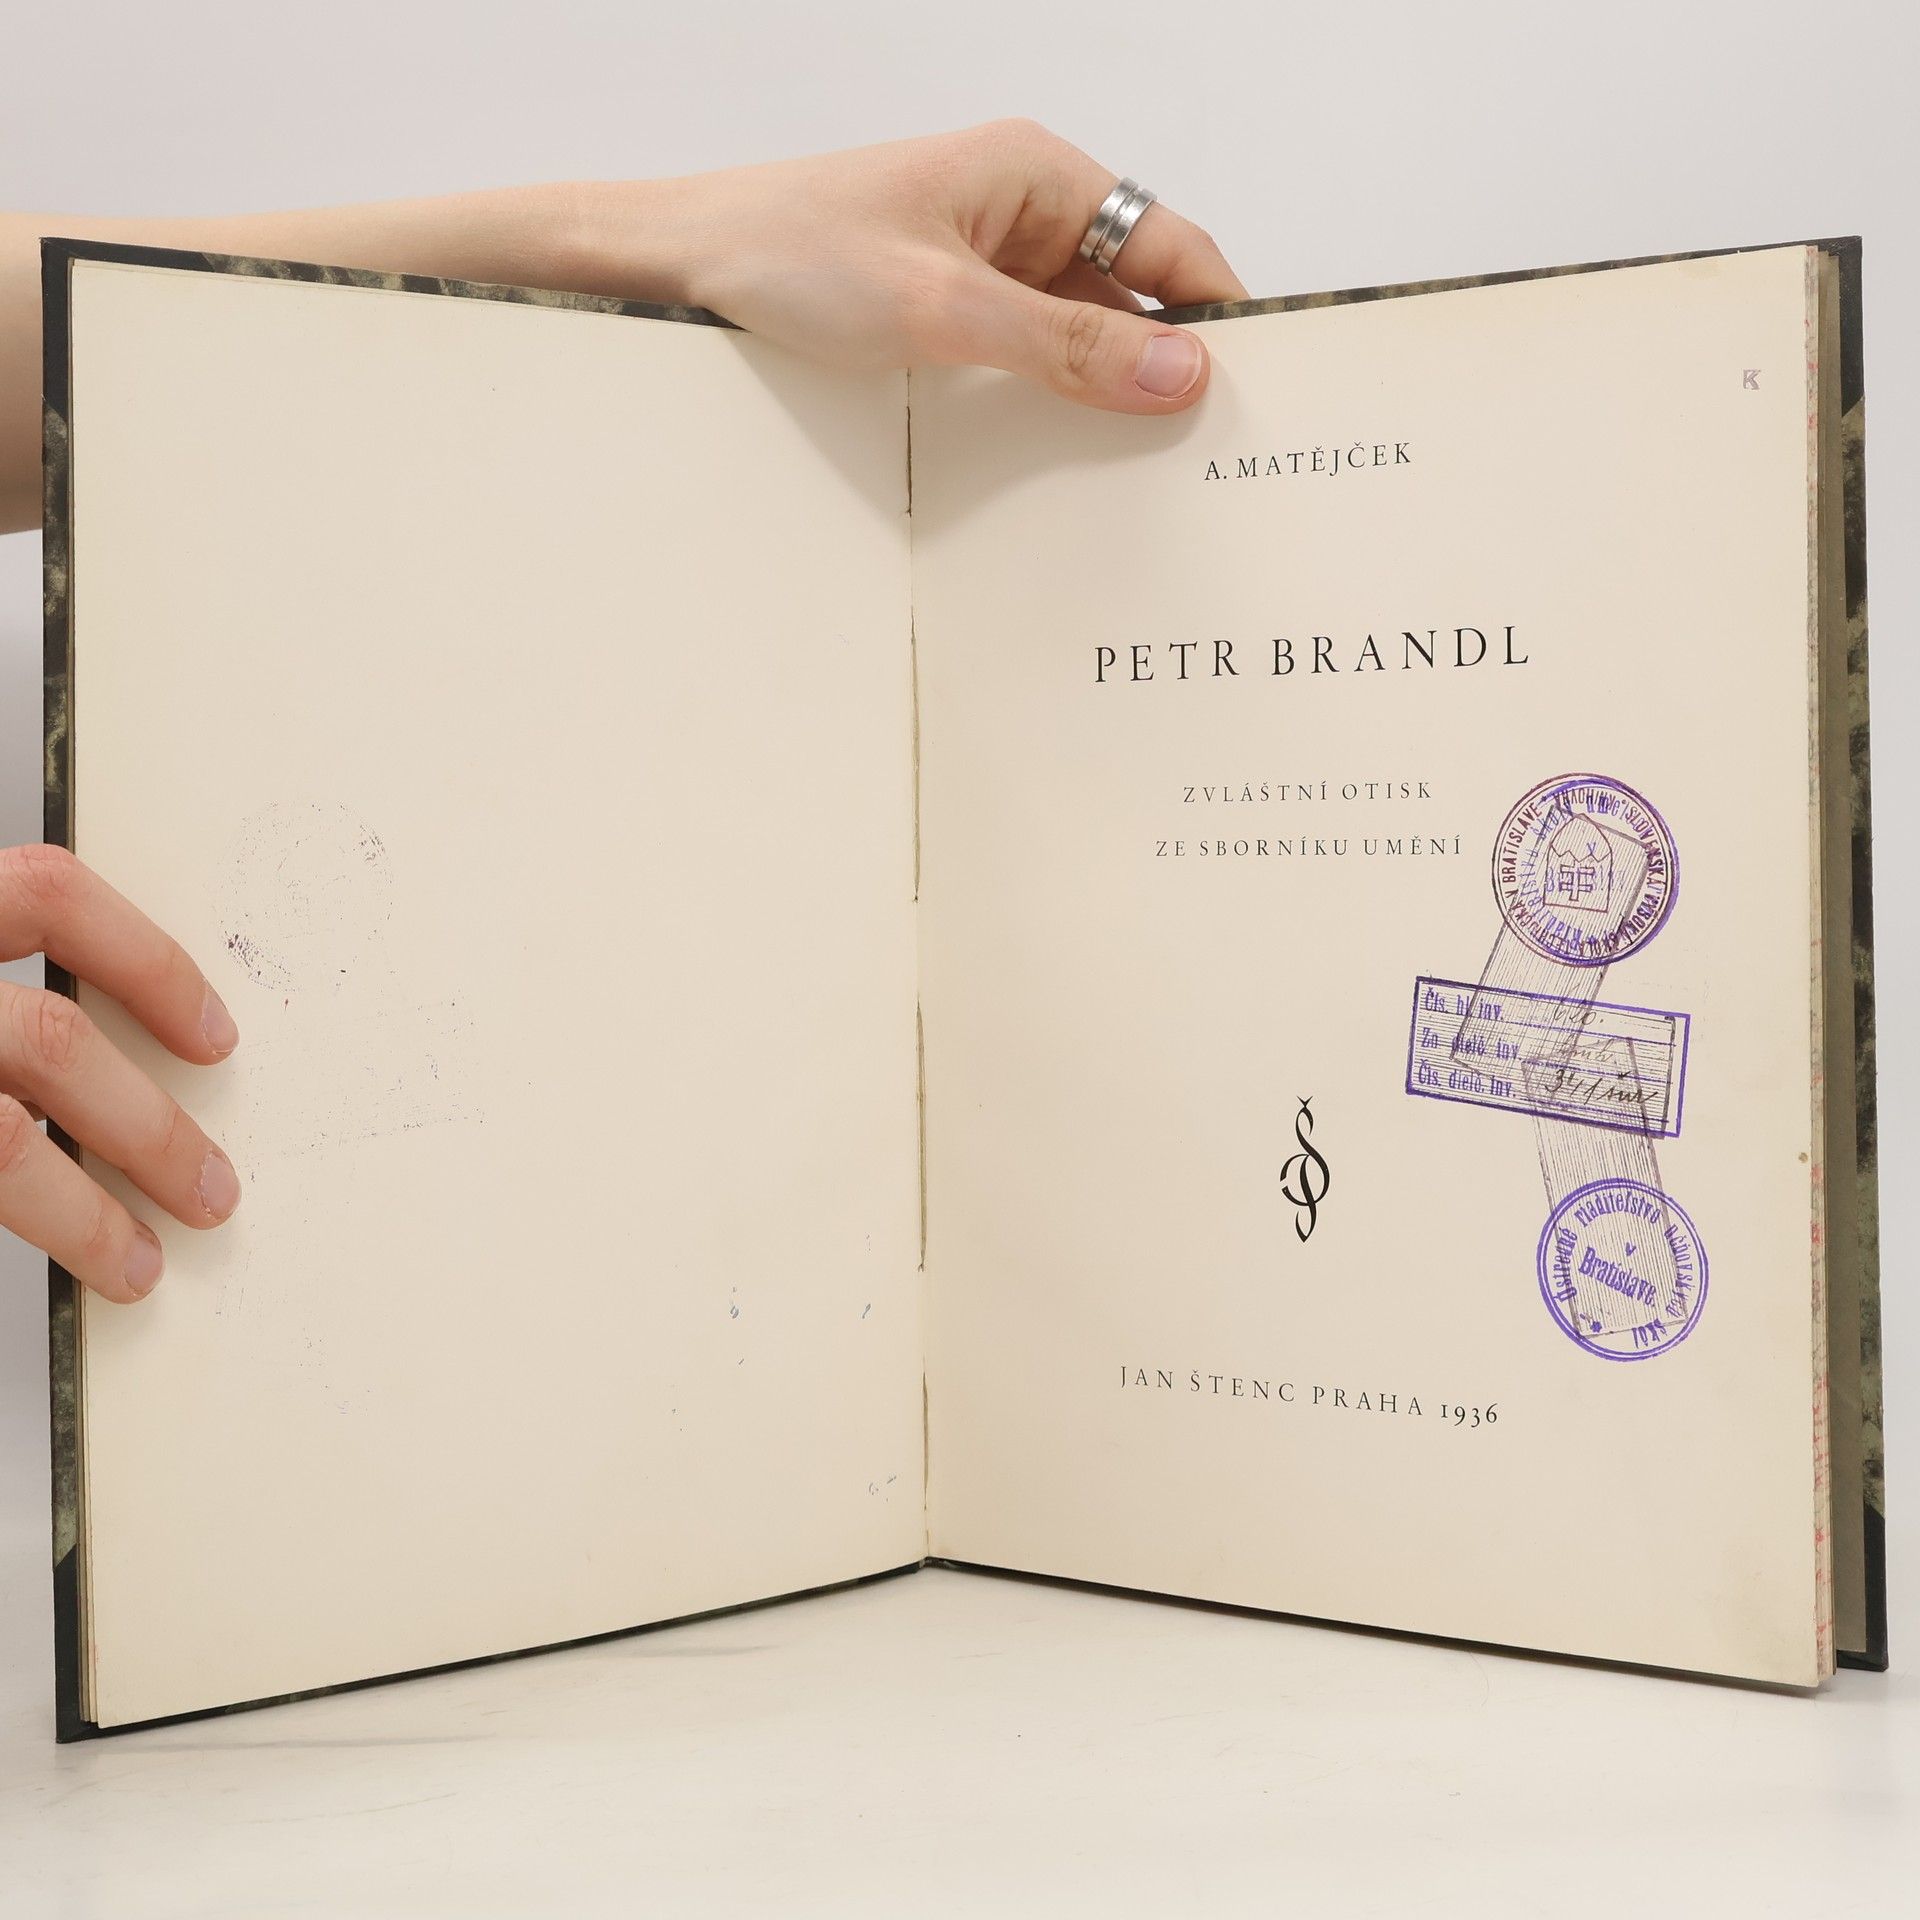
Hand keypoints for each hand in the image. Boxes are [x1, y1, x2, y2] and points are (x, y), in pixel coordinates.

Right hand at [0, 846, 239, 1302]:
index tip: (218, 1037)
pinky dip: (37, 1225)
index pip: (43, 892)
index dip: (144, 960)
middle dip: (147, 1127)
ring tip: (138, 1261)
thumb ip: (8, 996)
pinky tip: (57, 1261)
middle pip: (46, 1037)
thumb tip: (128, 1065)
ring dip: (82, 1214)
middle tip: (214, 1189)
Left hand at [589, 120, 1248, 413]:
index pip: (1171, 246)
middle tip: (1203, 458)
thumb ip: (1066, 346)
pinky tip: (1060, 460)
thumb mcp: (942, 307)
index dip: (1220, 319)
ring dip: (1103, 396)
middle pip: (1133, 297)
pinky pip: (1025, 360)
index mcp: (1038, 176)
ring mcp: (985, 267)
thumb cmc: (790, 251)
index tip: (1257, 394)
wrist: (676, 268)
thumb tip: (1181, 371)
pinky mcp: (948, 313)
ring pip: (1080, 337)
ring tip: (1140, 474)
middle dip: (1165, 369)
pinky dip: (1048, 405)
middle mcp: (1023, 215)